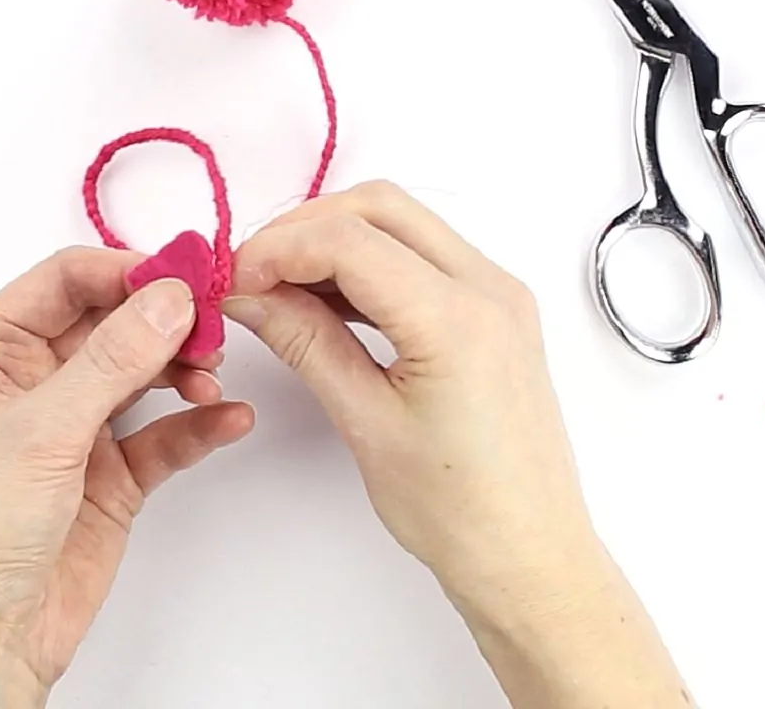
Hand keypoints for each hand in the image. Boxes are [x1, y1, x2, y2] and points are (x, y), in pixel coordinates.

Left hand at [0, 248, 255, 708]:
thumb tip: (170, 296)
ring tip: (211, 379)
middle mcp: (33, 378)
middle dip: (165, 320)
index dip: (126, 271)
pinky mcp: (112, 474)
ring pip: (144, 371)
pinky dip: (198, 424)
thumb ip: (113, 357)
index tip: (183, 276)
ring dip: (184, 368)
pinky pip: (165, 433)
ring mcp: (75, 425)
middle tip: (213, 326)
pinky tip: (229, 420)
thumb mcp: (45, 427)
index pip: (65, 280)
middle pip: (113, 320)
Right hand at [222, 181, 687, 708]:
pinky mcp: (497, 312)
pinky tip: (327, 301)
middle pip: (380, 208)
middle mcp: (489, 288)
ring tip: (280, 289)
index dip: (279, 247)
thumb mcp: (365, 421)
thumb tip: (248, 295)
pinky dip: (372, 263)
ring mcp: (499, 296)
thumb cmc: (455, 509)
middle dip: (306, 228)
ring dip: (337, 240)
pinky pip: (425, 257)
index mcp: (458, 319)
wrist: (529, 555)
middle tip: (252, 274)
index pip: (350, 239)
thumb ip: (305, 342)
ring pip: (403, 224)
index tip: (234, 279)